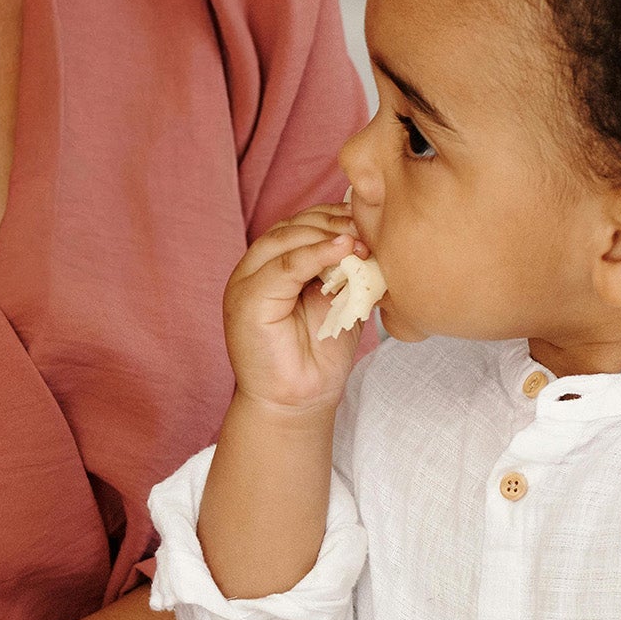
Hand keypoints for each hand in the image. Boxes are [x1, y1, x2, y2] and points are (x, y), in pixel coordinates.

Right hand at [224, 206, 371, 414]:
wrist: (298, 403)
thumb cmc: (318, 356)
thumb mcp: (338, 301)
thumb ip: (346, 270)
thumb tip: (374, 239)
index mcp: (273, 265)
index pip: (299, 224)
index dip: (332, 216)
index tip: (367, 217)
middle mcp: (254, 268)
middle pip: (290, 226)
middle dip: (331, 222)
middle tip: (366, 226)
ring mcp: (246, 281)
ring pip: (284, 239)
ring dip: (325, 234)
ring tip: (359, 239)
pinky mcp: (246, 299)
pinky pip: (283, 266)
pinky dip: (314, 254)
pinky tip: (343, 249)